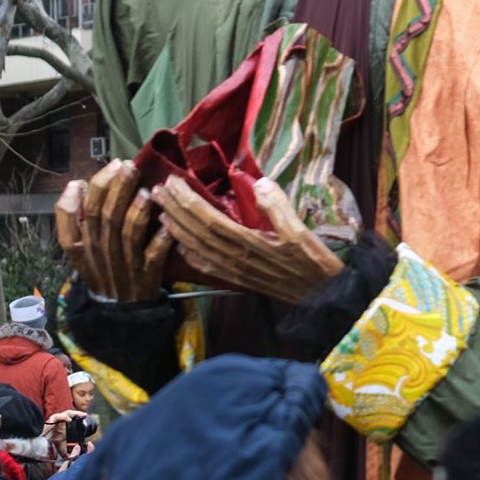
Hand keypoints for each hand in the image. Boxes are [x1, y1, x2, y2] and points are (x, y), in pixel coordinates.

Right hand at [56, 161, 172, 301]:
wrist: (118, 312)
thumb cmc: (102, 269)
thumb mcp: (80, 249)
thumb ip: (73, 219)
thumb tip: (76, 185)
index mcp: (79, 245)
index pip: (74, 214)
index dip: (92, 189)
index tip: (110, 166)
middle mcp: (98, 253)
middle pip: (104, 217)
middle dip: (117, 189)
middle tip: (129, 166)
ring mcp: (122, 264)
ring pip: (127, 235)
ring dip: (137, 213)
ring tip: (146, 193)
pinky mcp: (146, 275)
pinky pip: (152, 256)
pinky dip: (160, 240)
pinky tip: (168, 224)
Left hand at [156, 176, 343, 304]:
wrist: (322, 297)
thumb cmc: (314, 262)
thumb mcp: (302, 231)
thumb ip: (279, 207)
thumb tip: (259, 183)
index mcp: (248, 243)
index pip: (208, 219)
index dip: (188, 201)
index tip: (172, 182)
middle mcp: (234, 258)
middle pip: (195, 233)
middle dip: (174, 211)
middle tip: (157, 191)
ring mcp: (234, 271)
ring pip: (196, 249)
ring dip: (176, 229)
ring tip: (161, 211)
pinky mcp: (238, 280)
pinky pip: (205, 266)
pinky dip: (188, 254)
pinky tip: (180, 245)